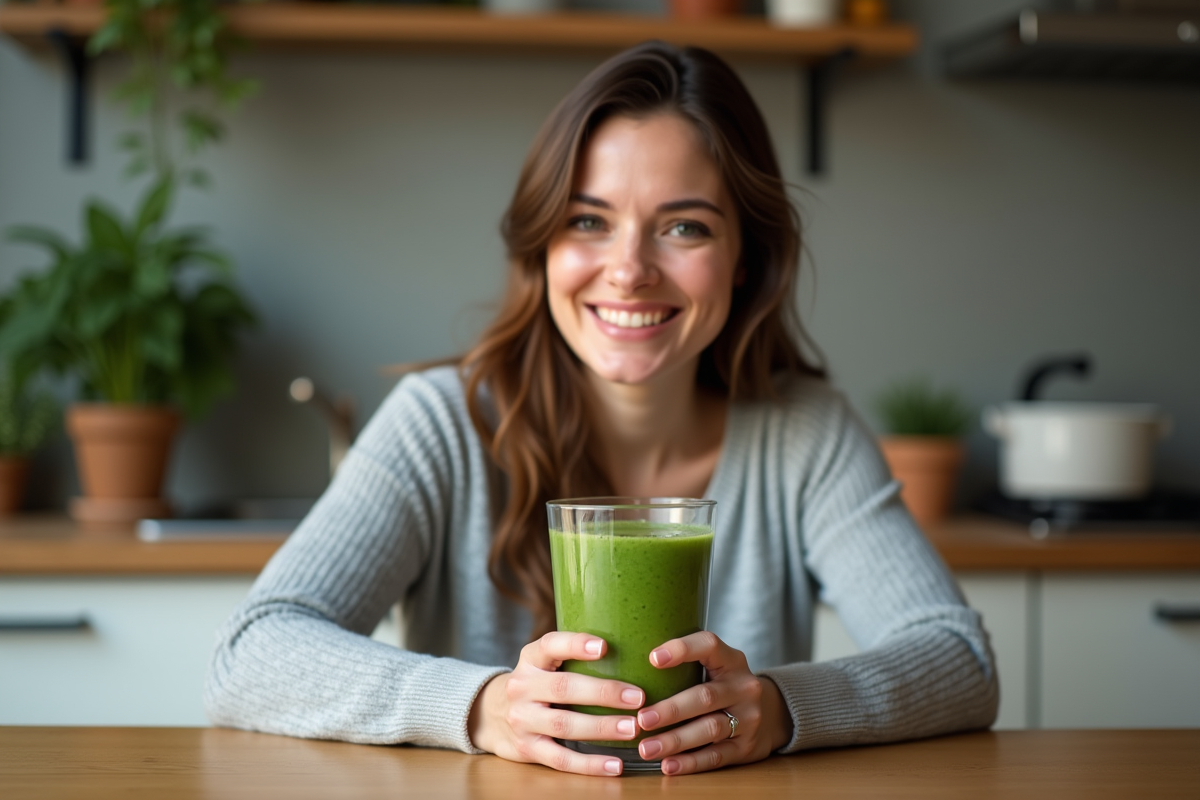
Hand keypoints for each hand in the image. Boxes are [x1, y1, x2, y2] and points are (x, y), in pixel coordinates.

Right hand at [468, 631, 645, 775]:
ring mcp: (522, 720)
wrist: (492, 715)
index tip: (604, 646)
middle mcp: (522, 687)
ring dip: (601, 727)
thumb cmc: (536, 683)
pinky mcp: (527, 749)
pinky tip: (615, 765)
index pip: (550, 646)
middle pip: (563, 688)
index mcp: (530, 659)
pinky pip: (560, 758)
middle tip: (638, 697)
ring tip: (633, 728)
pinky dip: (589, 764)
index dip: (576, 644)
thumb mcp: (543, 662)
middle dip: (603, 692)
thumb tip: (631, 642)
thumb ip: (572, 654)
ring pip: (564, 725)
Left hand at [635, 631, 793, 774]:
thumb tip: (629, 661)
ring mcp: (748, 718)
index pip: (709, 646)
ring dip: (675, 740)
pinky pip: (716, 756)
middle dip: (671, 710)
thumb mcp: (715, 666)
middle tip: (641, 719)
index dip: (682, 649)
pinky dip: (690, 762)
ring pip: (710, 729)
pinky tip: (668, 765)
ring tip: (647, 748)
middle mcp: (743, 687)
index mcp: (731, 660)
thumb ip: (685, 663)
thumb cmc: (724, 685)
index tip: (652, 658)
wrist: (771, 714)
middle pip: (705, 697)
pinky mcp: (746, 747)